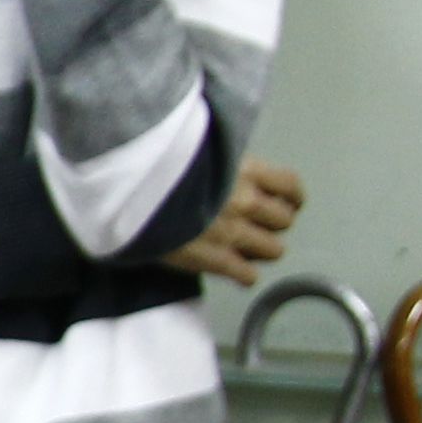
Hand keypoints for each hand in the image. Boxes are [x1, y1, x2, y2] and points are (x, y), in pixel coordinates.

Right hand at [165, 156, 305, 285]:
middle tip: (258, 226)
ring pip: (273, 250)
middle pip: (284, 220)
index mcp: (246, 170)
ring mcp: (234, 233)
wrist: (129, 190)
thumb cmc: (158, 164)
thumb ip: (220, 159)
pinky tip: (235, 271)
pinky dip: (244, 274)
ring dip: (261, 249)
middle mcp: (247, 201)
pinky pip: (248, 275)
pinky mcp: (216, 260)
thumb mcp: (196, 147)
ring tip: (244, 248)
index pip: (291, 185)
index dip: (292, 197)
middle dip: (273, 224)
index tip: (287, 202)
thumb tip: (227, 164)